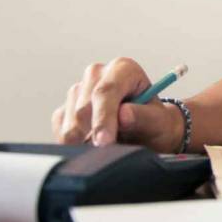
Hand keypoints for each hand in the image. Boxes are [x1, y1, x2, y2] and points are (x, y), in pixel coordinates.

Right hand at [49, 57, 183, 150]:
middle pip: (83, 109)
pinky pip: (62, 131)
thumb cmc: (155, 123)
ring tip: (109, 144)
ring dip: (85, 141)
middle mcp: (97, 75)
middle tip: (109, 151)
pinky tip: (94, 143)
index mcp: (123, 69)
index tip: (104, 141)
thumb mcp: (160, 122)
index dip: (103, 118)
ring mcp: (78, 91)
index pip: (105, 92)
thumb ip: (144, 117)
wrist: (146, 131)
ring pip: (70, 124)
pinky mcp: (66, 109)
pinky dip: (75, 144)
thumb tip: (124, 115)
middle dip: (94, 135)